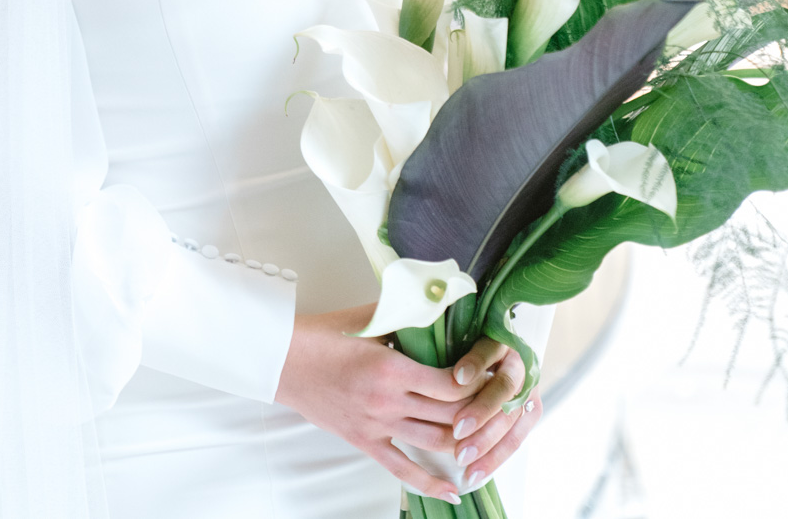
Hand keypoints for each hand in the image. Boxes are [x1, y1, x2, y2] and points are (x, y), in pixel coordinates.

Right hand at [275, 305, 541, 502]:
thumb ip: (403, 311)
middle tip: (506, 404)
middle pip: (450, 414)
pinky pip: (403, 469)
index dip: (480, 381)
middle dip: (482, 411)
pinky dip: (431, 483)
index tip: (498, 371)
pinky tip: (454, 489)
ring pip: (434, 442)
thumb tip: (437, 298)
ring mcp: (377, 426)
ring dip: (466, 442)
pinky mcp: (365, 441)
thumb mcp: (366, 315)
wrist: (281, 361)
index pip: (450, 383)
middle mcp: (388, 402)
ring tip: (491, 437)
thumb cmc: (321, 334)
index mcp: (390, 367)